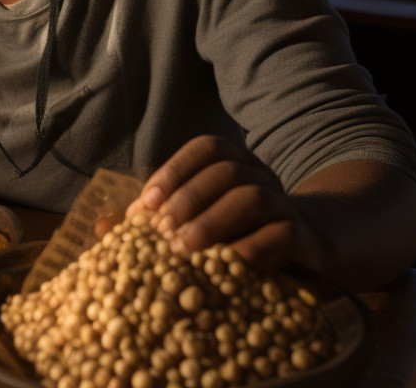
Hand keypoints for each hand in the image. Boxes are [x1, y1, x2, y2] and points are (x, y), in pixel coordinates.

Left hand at [132, 135, 324, 272]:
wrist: (314, 247)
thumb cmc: (242, 234)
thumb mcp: (199, 224)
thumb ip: (155, 222)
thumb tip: (101, 226)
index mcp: (236, 165)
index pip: (207, 149)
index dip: (175, 170)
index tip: (147, 203)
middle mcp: (262, 177)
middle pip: (227, 171)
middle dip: (189, 198)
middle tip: (163, 230)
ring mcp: (286, 205)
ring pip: (254, 197)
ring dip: (213, 220)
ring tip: (184, 248)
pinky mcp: (306, 239)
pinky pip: (283, 234)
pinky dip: (252, 249)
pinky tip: (228, 266)